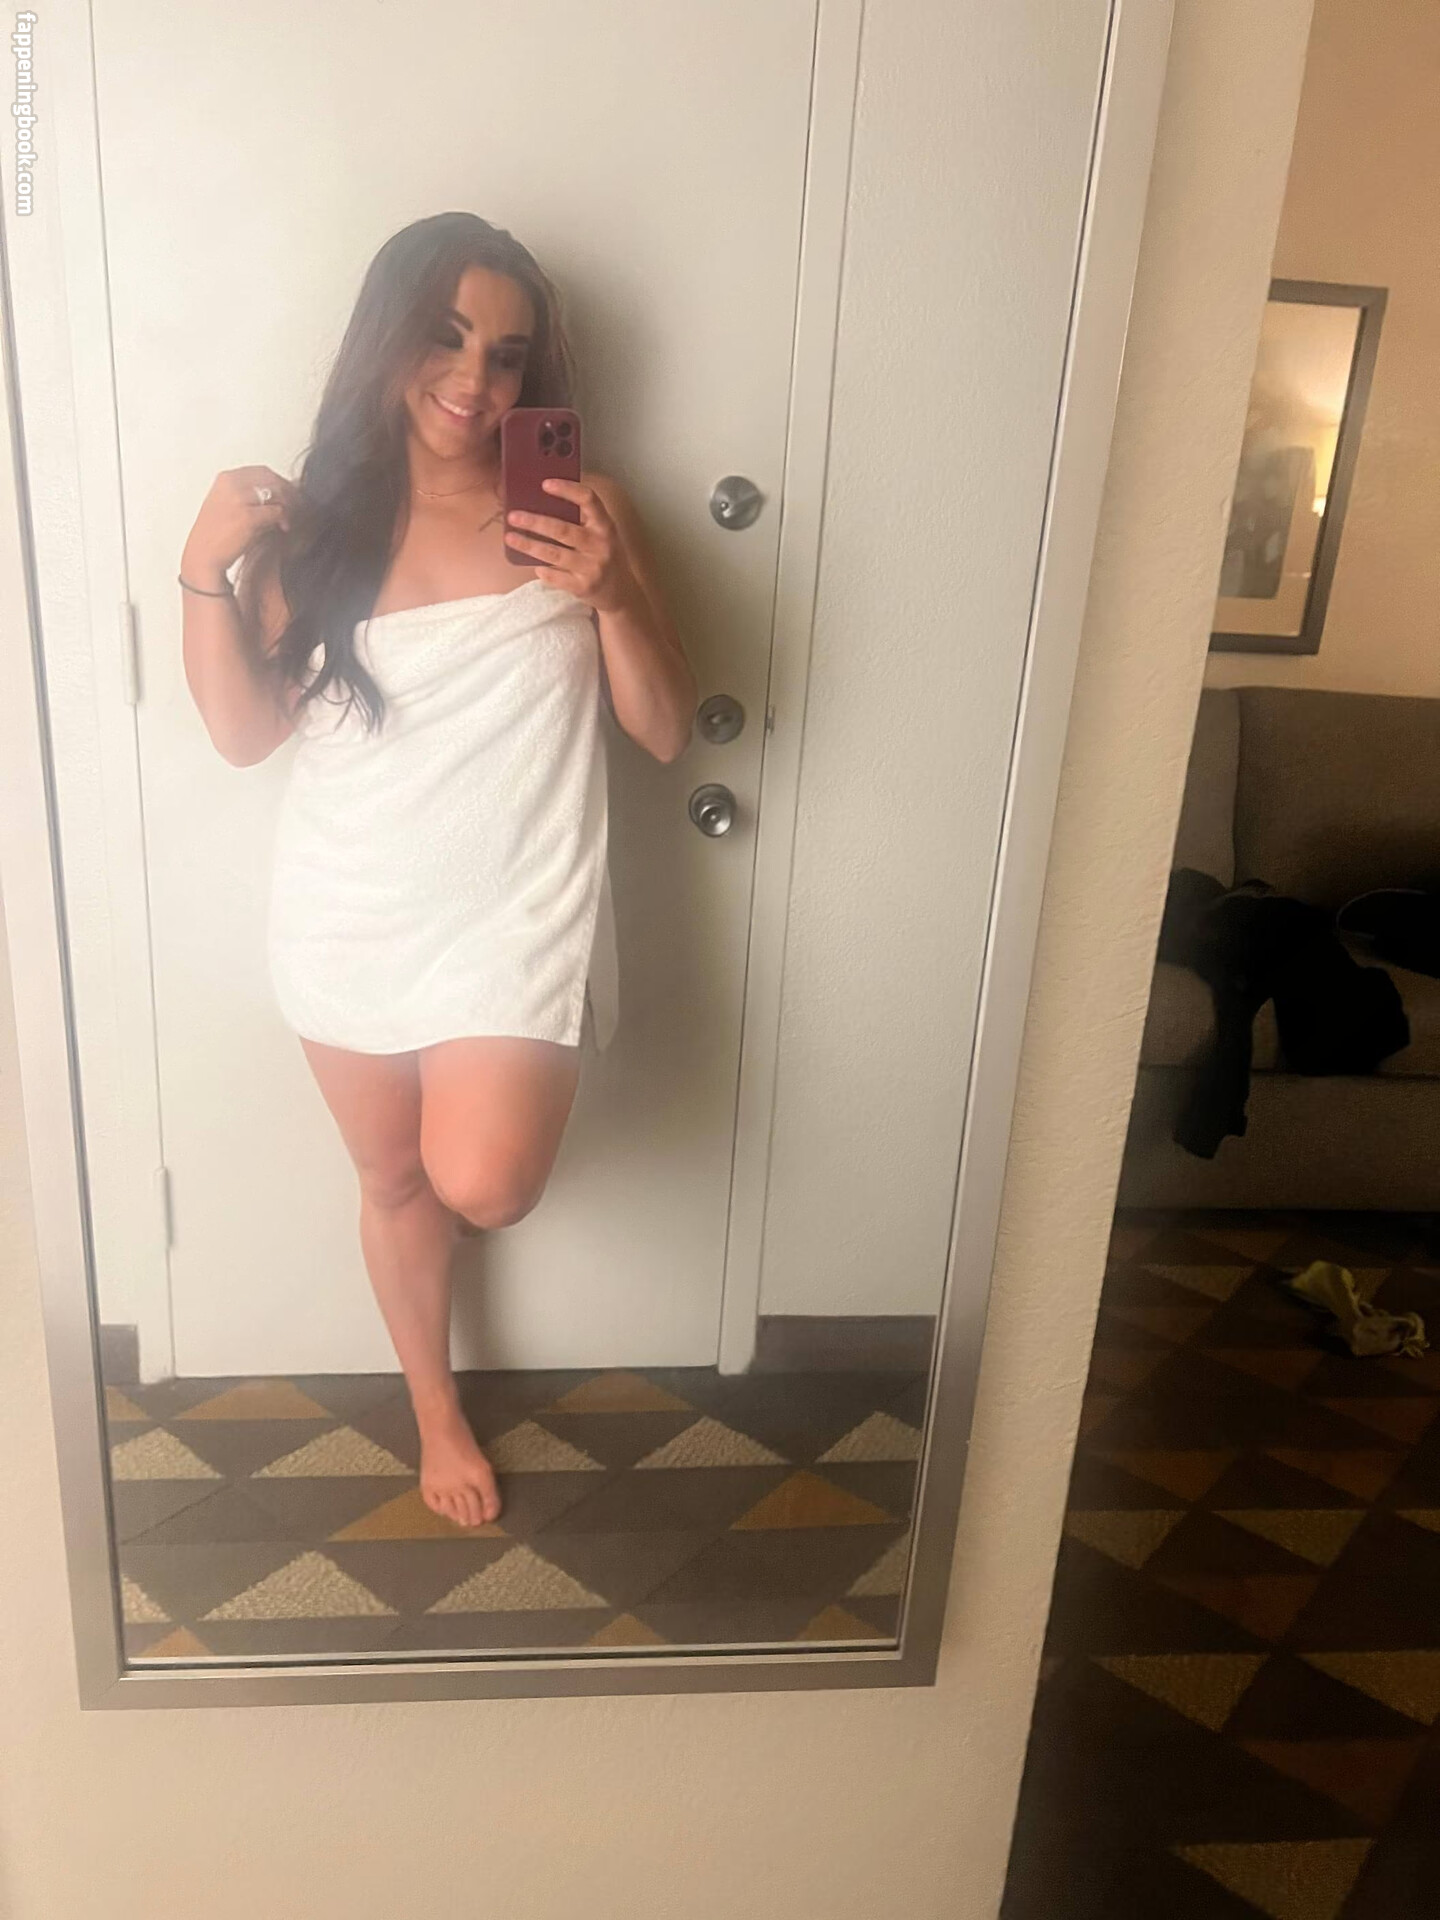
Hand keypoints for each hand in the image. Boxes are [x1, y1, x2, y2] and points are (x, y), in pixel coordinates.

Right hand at [181, 465, 295, 580]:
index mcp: (225, 479)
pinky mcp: (248, 517)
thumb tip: (278, 494)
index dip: (280, 482)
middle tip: (298, 506)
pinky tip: (283, 528)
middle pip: (272, 479)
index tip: (290, 494)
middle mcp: (231, 484)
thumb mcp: (227, 505)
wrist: (203, 556)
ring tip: (289, 519)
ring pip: (277, 494)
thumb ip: (248, 495)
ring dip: (288, 506)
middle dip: (289, 492)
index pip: (262, 471)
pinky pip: (277, 512)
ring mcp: (239, 499)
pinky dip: (284, 519)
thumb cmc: (216, 536)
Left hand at [504, 478, 638, 614]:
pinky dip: (542, 571)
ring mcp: (592, 568)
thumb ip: (581, 520)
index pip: (589, 500)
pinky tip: (533, 565)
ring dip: (529, 545)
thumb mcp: (602, 534)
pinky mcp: (583, 587)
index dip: (567, 490)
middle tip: (513, 516)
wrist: (621, 593)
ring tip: (510, 537)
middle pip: (563, 530)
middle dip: (535, 522)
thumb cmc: (604, 555)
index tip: (545, 484)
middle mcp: (601, 545)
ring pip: (554, 554)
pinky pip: (555, 577)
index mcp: (605, 525)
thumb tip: (542, 503)